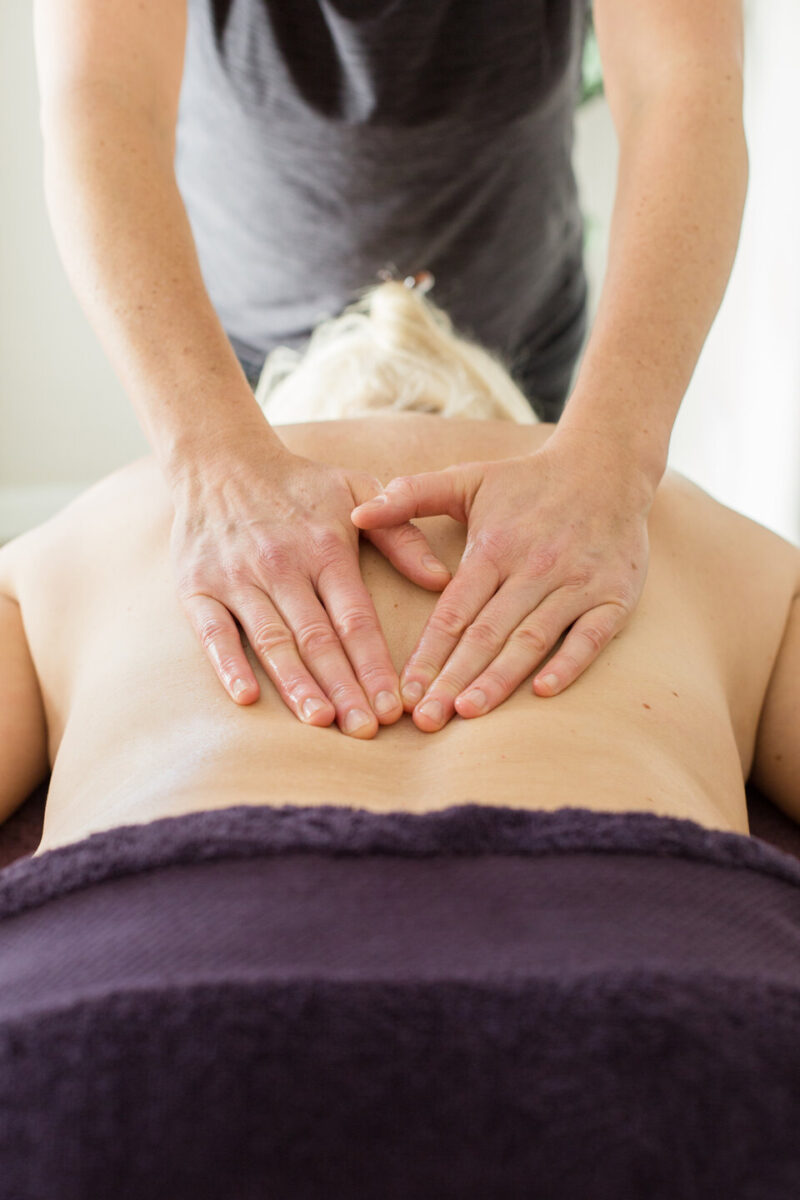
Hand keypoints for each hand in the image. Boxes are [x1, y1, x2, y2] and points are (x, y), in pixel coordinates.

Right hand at [169, 424, 450, 735]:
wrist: (219, 460)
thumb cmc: (299, 484)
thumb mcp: (358, 488)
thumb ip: (401, 533)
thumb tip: (443, 579)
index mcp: (325, 548)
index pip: (356, 618)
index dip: (376, 665)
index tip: (396, 706)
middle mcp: (282, 566)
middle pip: (318, 638)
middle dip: (345, 688)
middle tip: (367, 731)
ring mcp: (237, 579)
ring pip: (272, 641)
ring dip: (297, 684)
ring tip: (321, 722)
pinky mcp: (197, 588)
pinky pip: (213, 633)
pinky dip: (227, 665)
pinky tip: (247, 698)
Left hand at [351, 432, 653, 730]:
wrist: (608, 468)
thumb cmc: (527, 482)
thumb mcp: (468, 479)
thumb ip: (410, 496)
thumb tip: (356, 514)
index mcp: (494, 547)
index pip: (453, 611)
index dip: (428, 653)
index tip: (404, 690)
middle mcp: (534, 568)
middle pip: (487, 633)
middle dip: (454, 678)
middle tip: (426, 720)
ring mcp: (576, 584)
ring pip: (532, 639)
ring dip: (500, 678)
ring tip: (468, 711)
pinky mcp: (615, 597)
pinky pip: (590, 637)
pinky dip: (568, 663)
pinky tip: (542, 692)